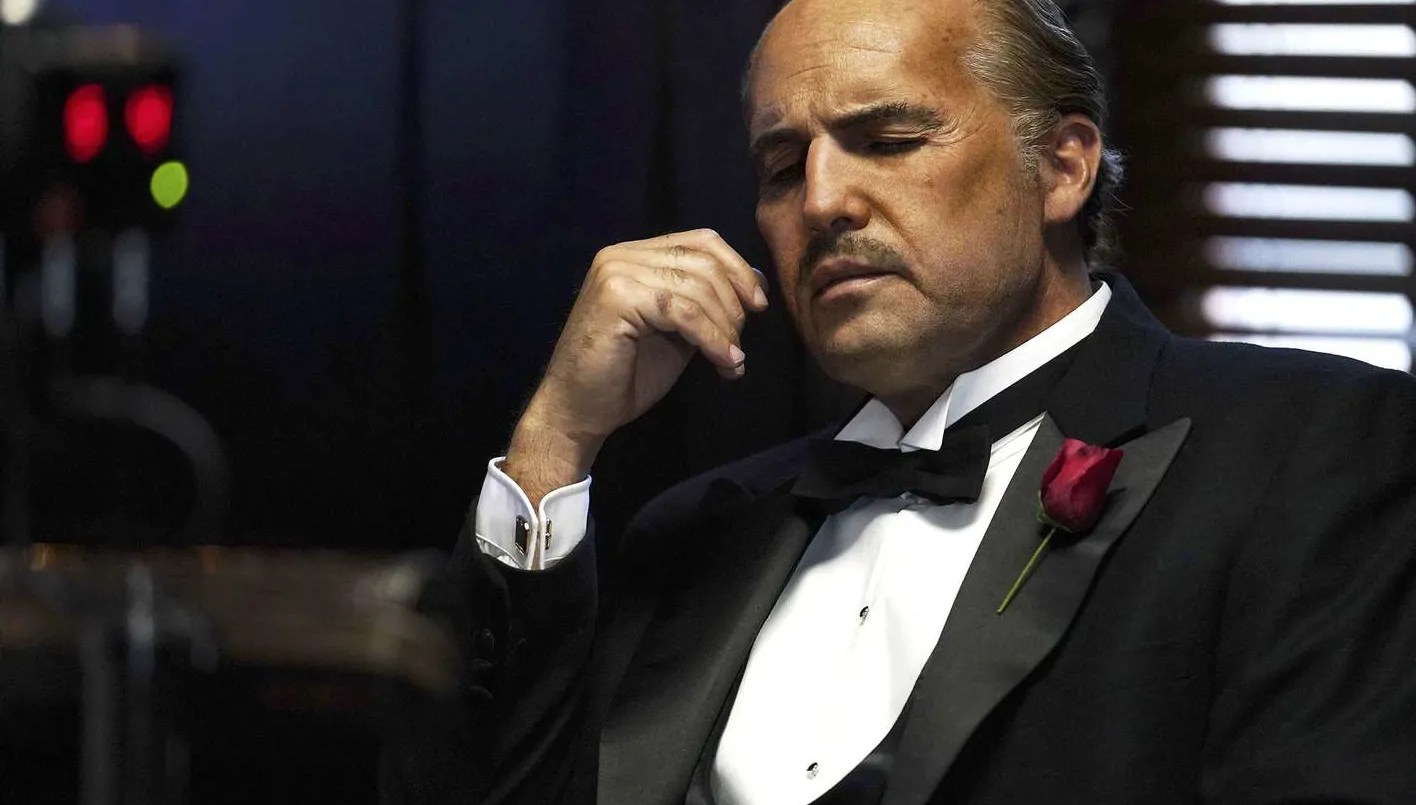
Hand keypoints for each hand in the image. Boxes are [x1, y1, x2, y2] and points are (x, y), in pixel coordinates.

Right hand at [504, 229, 768, 503]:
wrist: (579, 411)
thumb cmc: (626, 375)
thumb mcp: (677, 330)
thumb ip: (705, 302)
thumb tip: (756, 280)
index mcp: (635, 255)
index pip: (701, 241)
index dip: (738, 269)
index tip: (759, 305)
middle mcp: (622, 255)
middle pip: (704, 262)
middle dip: (734, 306)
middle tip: (739, 346)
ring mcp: (616, 272)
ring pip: (697, 288)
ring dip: (726, 328)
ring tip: (731, 361)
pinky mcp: (616, 297)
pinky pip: (683, 313)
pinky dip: (712, 339)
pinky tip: (724, 363)